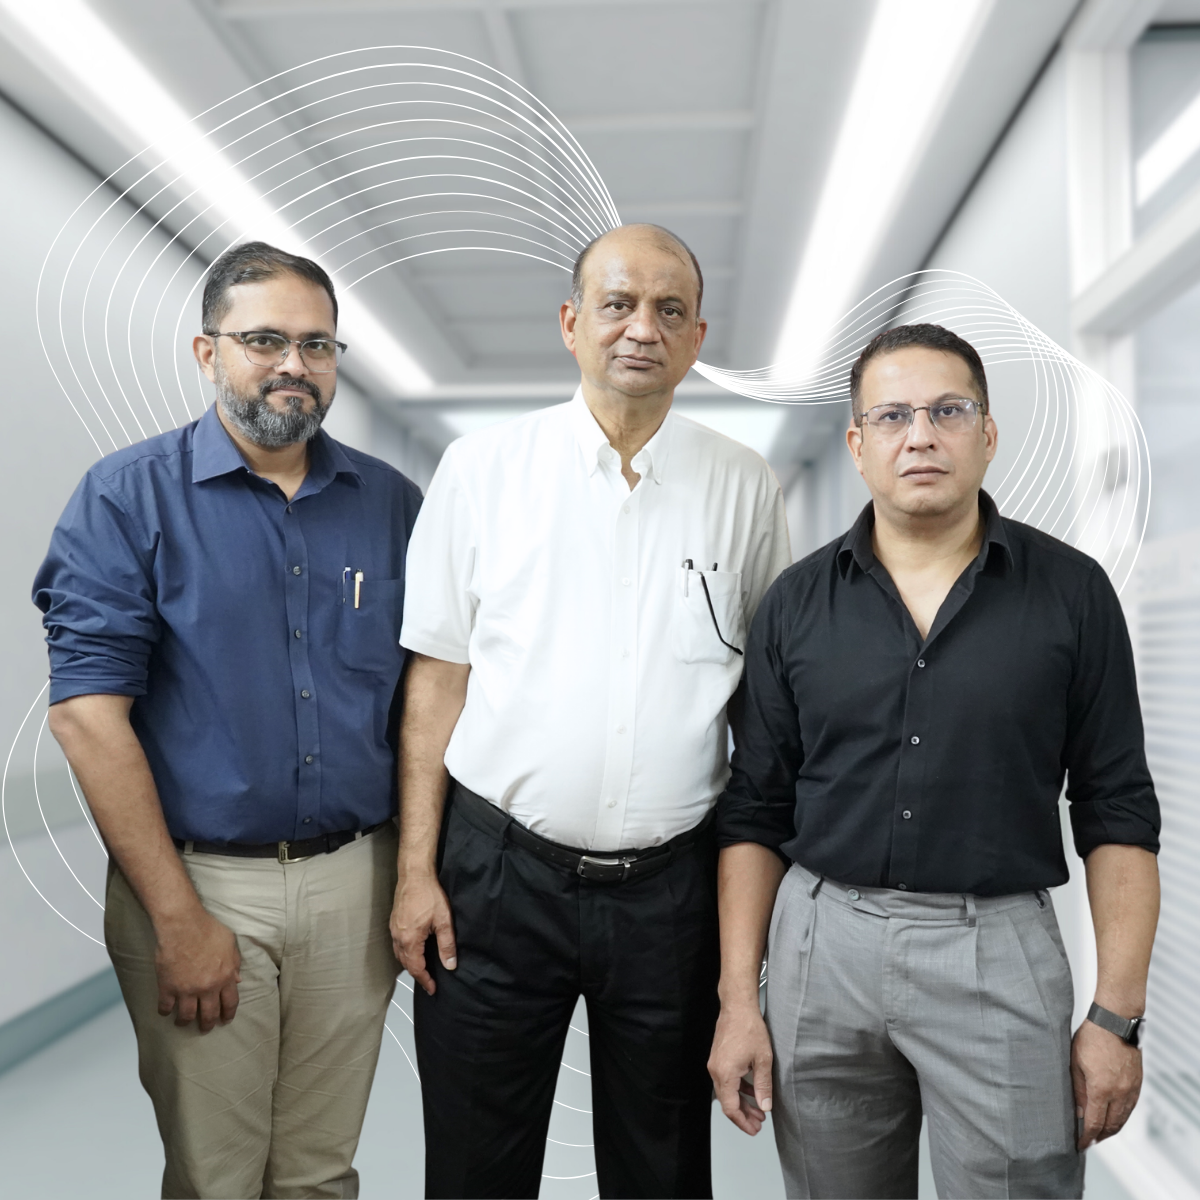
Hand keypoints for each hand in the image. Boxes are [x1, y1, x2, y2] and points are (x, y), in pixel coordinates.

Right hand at [154, 908, 240, 1032]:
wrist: (183, 925)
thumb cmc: (209, 929)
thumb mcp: (230, 944)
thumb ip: (235, 963)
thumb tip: (237, 980)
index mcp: (225, 977)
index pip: (230, 1003)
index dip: (228, 1014)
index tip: (225, 1020)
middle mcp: (207, 988)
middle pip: (209, 1014)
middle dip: (208, 1024)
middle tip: (205, 1028)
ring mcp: (186, 990)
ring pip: (187, 1015)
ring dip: (185, 1022)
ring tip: (183, 1023)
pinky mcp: (168, 987)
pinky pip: (165, 1007)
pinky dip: (165, 1012)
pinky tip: (166, 1012)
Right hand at [390, 869, 456, 995]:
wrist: (414, 874)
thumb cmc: (429, 894)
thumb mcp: (444, 920)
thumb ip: (446, 944)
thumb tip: (450, 965)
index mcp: (409, 940)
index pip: (416, 968)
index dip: (425, 980)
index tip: (433, 989)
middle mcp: (398, 937)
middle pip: (405, 964)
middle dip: (417, 974)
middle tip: (429, 981)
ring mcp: (394, 929)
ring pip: (399, 955)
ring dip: (410, 964)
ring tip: (422, 969)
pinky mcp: (394, 922)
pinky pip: (397, 944)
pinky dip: (405, 953)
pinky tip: (414, 951)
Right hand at [708, 1000, 773, 1134]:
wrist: (737, 1006)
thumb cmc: (750, 1028)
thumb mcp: (763, 1060)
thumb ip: (763, 1086)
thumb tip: (765, 1106)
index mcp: (725, 1074)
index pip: (730, 1108)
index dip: (742, 1122)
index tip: (754, 1129)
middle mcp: (716, 1071)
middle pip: (727, 1102)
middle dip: (743, 1115)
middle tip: (759, 1124)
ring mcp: (715, 1064)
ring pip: (727, 1091)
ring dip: (742, 1102)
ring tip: (759, 1111)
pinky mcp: (718, 1058)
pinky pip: (726, 1080)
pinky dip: (738, 1089)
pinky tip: (751, 1090)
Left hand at [1071, 1016, 1142, 1148]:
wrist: (1115, 1022)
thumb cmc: (1092, 1038)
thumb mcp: (1075, 1063)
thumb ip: (1077, 1090)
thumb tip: (1078, 1111)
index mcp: (1101, 1089)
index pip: (1094, 1123)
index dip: (1086, 1137)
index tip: (1080, 1144)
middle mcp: (1119, 1093)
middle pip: (1111, 1125)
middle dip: (1100, 1137)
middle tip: (1089, 1141)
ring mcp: (1131, 1089)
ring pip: (1123, 1119)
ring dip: (1112, 1129)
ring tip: (1100, 1134)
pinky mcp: (1137, 1083)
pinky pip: (1130, 1108)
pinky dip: (1122, 1117)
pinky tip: (1114, 1117)